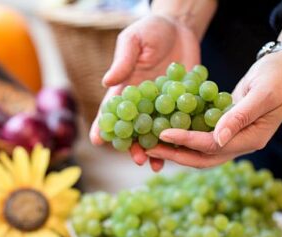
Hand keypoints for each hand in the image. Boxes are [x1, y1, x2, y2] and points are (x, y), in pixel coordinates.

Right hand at [89, 14, 200, 171]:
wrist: (181, 26)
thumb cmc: (151, 30)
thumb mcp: (134, 40)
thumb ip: (123, 60)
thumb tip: (108, 81)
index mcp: (126, 88)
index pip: (112, 111)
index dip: (104, 126)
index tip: (98, 140)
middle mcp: (143, 101)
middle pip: (134, 128)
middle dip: (133, 145)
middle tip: (136, 159)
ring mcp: (163, 105)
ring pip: (157, 132)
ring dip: (156, 149)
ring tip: (157, 164)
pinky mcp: (183, 103)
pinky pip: (181, 123)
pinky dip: (181, 137)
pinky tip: (182, 151)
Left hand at [145, 51, 281, 167]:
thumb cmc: (279, 76)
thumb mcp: (262, 93)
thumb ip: (240, 116)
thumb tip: (217, 139)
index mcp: (253, 139)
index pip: (214, 147)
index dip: (187, 142)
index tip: (163, 134)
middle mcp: (241, 143)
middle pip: (203, 158)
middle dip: (175, 154)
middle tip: (148, 148)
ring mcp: (234, 137)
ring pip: (201, 152)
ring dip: (176, 150)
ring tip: (151, 143)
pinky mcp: (226, 127)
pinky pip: (202, 137)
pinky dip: (184, 137)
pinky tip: (164, 130)